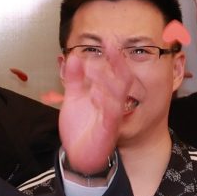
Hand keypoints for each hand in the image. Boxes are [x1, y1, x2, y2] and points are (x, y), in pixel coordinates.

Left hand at [57, 46, 131, 175]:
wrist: (77, 155)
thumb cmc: (80, 127)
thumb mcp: (73, 97)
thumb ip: (74, 78)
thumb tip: (73, 57)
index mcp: (106, 93)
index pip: (115, 72)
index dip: (113, 57)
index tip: (108, 41)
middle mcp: (113, 103)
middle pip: (123, 80)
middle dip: (118, 64)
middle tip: (111, 47)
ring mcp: (112, 117)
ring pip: (118, 96)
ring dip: (107, 80)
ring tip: (94, 67)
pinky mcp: (108, 131)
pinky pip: (111, 115)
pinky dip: (105, 104)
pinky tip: (96, 94)